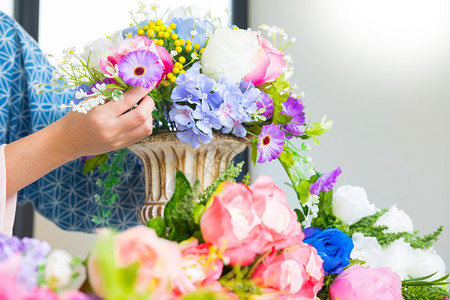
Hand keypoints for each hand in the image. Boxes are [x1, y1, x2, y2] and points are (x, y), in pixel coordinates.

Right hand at [5, 86, 154, 196]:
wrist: (68, 141)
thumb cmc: (78, 116)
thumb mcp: (90, 99)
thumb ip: (111, 91)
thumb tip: (132, 80)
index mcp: (101, 115)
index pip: (128, 100)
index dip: (142, 89)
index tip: (149, 81)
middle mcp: (111, 129)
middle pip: (142, 115)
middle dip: (149, 102)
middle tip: (145, 95)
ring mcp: (118, 141)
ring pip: (146, 127)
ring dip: (149, 114)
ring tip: (142, 107)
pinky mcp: (121, 146)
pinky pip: (141, 135)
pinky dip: (144, 123)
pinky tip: (138, 117)